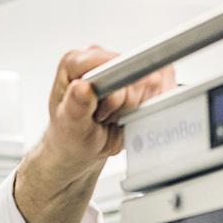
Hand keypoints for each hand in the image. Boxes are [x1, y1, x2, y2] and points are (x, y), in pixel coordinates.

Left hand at [14, 46, 174, 222]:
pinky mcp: (134, 82)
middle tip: (111, 122)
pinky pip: (158, 91)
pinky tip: (128, 123)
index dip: (121, 91)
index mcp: (77, 63)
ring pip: (154, 82)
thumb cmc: (64, 149)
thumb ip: (76, 111)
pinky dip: (147, 112)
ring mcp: (116, 70)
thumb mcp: (68, 135)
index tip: (111, 112)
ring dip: (140, 108)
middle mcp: (96, 60)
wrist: (72, 163)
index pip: (119, 64)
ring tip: (116, 124)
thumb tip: (84, 90)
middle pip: (140, 71)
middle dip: (131, 102)